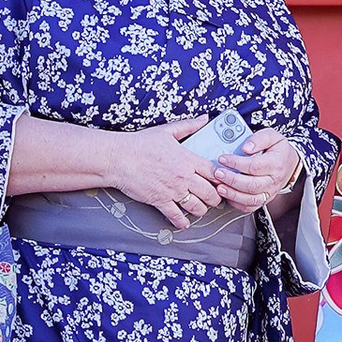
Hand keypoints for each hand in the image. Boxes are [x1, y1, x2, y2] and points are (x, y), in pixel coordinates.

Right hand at [109, 123, 230, 225]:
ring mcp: (172, 190)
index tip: (223, 181)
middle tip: (215, 198)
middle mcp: (183, 176)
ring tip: (201, 208)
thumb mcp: (167, 131)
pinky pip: (176, 216)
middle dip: (216, 198)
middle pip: (210, 193)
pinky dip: (182, 222)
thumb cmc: (140, 144)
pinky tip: (184, 222)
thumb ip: (189, 126)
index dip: (222, 179)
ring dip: (202, 210)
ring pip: (197, 207)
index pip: (214, 172)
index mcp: (188, 159)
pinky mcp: (160, 201)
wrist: (118, 158)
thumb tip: (204, 118)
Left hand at [204, 132, 302, 215]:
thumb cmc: (278, 149)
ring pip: (250, 199)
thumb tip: (246, 147)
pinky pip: (250, 207)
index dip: (236, 163)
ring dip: (232, 194)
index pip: (254, 166)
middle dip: (232, 180)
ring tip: (219, 187)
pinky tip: (227, 196)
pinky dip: (237, 204)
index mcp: (276, 163)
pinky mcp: (264, 200)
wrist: (289, 164)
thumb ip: (259, 139)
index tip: (223, 158)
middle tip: (218, 173)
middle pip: (252, 185)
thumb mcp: (272, 136)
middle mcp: (273, 180)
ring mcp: (269, 192)